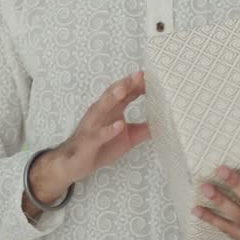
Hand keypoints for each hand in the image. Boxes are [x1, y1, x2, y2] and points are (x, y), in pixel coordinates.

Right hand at [30, 71, 150, 203]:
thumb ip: (144, 129)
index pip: (126, 93)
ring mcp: (93, 125)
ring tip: (124, 90)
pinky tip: (119, 125)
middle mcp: (101, 112)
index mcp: (112, 109)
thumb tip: (164, 123)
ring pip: (102, 108)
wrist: (74, 164)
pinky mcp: (89, 141)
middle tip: (139, 75)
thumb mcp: (128, 138)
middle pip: (113, 94)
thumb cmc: (102, 146)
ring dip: (112, 98)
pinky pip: (99, 134)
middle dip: (125, 84)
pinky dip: (109, 129)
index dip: (138, 85)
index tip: (152, 77)